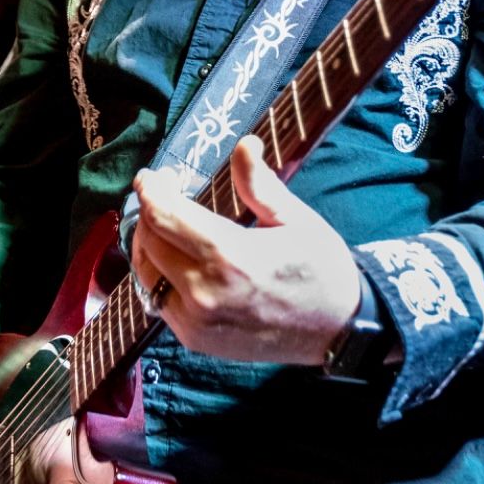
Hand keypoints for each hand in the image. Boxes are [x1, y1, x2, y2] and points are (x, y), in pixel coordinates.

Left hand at [131, 134, 360, 364]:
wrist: (337, 330)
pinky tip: (174, 258)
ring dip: (148, 242)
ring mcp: (196, 321)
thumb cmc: (320, 268)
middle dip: (149, 210)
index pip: (163, 216)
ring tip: (164, 223)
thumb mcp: (296, 219)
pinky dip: (157, 274)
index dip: (150, 190)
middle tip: (163, 193)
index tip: (152, 175)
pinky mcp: (195, 340)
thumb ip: (259, 184)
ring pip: (146, 272)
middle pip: (149, 240)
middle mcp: (204, 292)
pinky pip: (158, 300)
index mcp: (230, 256)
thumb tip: (244, 143)